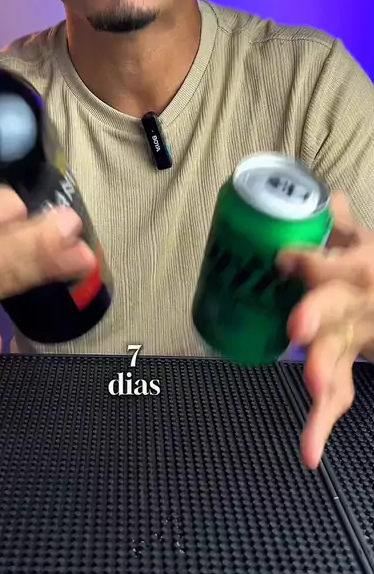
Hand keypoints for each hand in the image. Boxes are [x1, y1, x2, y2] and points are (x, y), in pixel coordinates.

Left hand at [276, 191, 373, 469]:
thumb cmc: (373, 270)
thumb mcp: (364, 243)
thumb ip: (341, 225)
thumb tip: (328, 195)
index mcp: (360, 268)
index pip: (334, 263)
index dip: (309, 260)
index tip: (283, 258)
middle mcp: (358, 303)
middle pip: (337, 306)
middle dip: (318, 313)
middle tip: (298, 326)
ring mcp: (356, 338)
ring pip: (340, 354)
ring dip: (325, 370)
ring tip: (313, 386)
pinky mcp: (350, 366)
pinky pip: (339, 396)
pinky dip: (322, 425)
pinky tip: (310, 453)